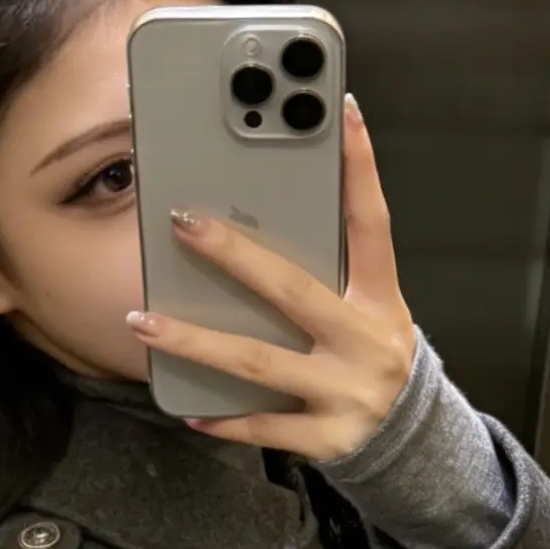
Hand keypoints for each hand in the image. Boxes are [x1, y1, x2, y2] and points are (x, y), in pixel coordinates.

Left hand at [125, 94, 414, 458]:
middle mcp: (367, 342)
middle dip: (234, 255)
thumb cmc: (368, 353)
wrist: (405, 438)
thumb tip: (264, 210)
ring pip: (259, 364)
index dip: (360, 168)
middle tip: (182, 222)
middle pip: (293, 291)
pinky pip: (264, 427)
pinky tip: (188, 411)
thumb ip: (332, 264)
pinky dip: (225, 419)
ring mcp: (347, 394)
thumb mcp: (367, 305)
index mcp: (381, 298)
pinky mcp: (327, 439)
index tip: (340, 109)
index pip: (371, 224)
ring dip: (197, 342)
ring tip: (143, 321)